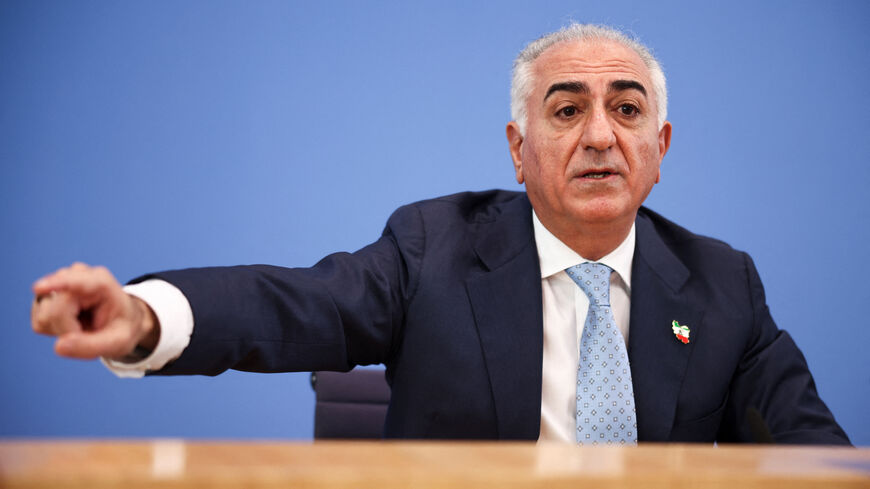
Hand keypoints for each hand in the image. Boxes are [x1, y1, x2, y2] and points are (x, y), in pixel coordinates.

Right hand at [31, 263, 158, 359]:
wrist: (121, 319)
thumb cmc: (123, 327)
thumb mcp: (118, 342)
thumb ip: (91, 346)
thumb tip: (59, 347)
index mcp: (100, 282)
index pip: (75, 281)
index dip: (56, 284)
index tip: (39, 288)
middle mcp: (76, 277)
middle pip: (54, 312)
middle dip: (68, 331)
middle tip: (91, 333)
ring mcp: (58, 285)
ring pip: (43, 318)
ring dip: (62, 331)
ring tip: (83, 326)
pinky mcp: (45, 298)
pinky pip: (38, 323)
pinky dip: (54, 331)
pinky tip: (72, 324)